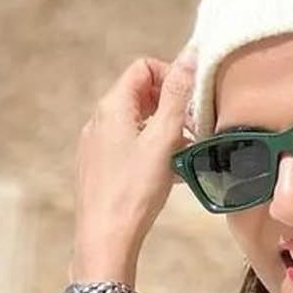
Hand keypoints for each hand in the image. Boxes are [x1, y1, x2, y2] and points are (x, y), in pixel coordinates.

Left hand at [73, 48, 197, 260]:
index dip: (171, 77)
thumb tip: (190, 54)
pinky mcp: (100, 168)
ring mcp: (97, 145)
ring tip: (186, 155)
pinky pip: (130, 147)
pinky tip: (170, 174)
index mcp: (112, 107)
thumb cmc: (133, 190)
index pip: (143, 68)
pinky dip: (153, 151)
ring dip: (165, 132)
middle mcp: (99, 121)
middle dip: (172, 107)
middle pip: (141, 95)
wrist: (106, 239)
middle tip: (194, 129)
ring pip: (138, 124)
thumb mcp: (163, 138)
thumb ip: (178, 95)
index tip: (192, 102)